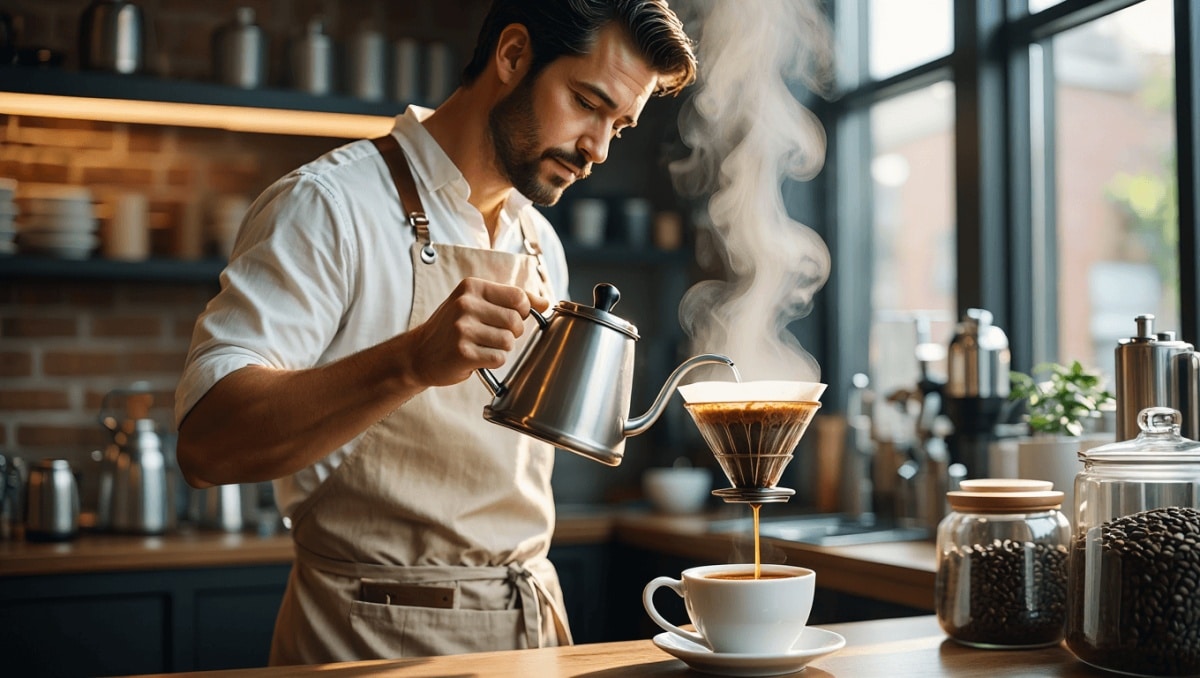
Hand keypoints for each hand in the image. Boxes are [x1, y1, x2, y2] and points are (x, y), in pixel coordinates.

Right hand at [405, 277, 549, 387]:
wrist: (419, 353)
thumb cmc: (452, 327)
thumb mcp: (476, 303)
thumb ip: (511, 299)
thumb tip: (545, 302)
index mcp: (472, 287)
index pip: (518, 296)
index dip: (523, 311)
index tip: (512, 318)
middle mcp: (466, 304)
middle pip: (516, 321)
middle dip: (512, 333)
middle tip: (493, 335)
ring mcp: (462, 328)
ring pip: (509, 341)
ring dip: (501, 348)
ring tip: (482, 345)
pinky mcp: (463, 352)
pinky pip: (498, 358)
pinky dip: (493, 361)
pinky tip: (476, 357)